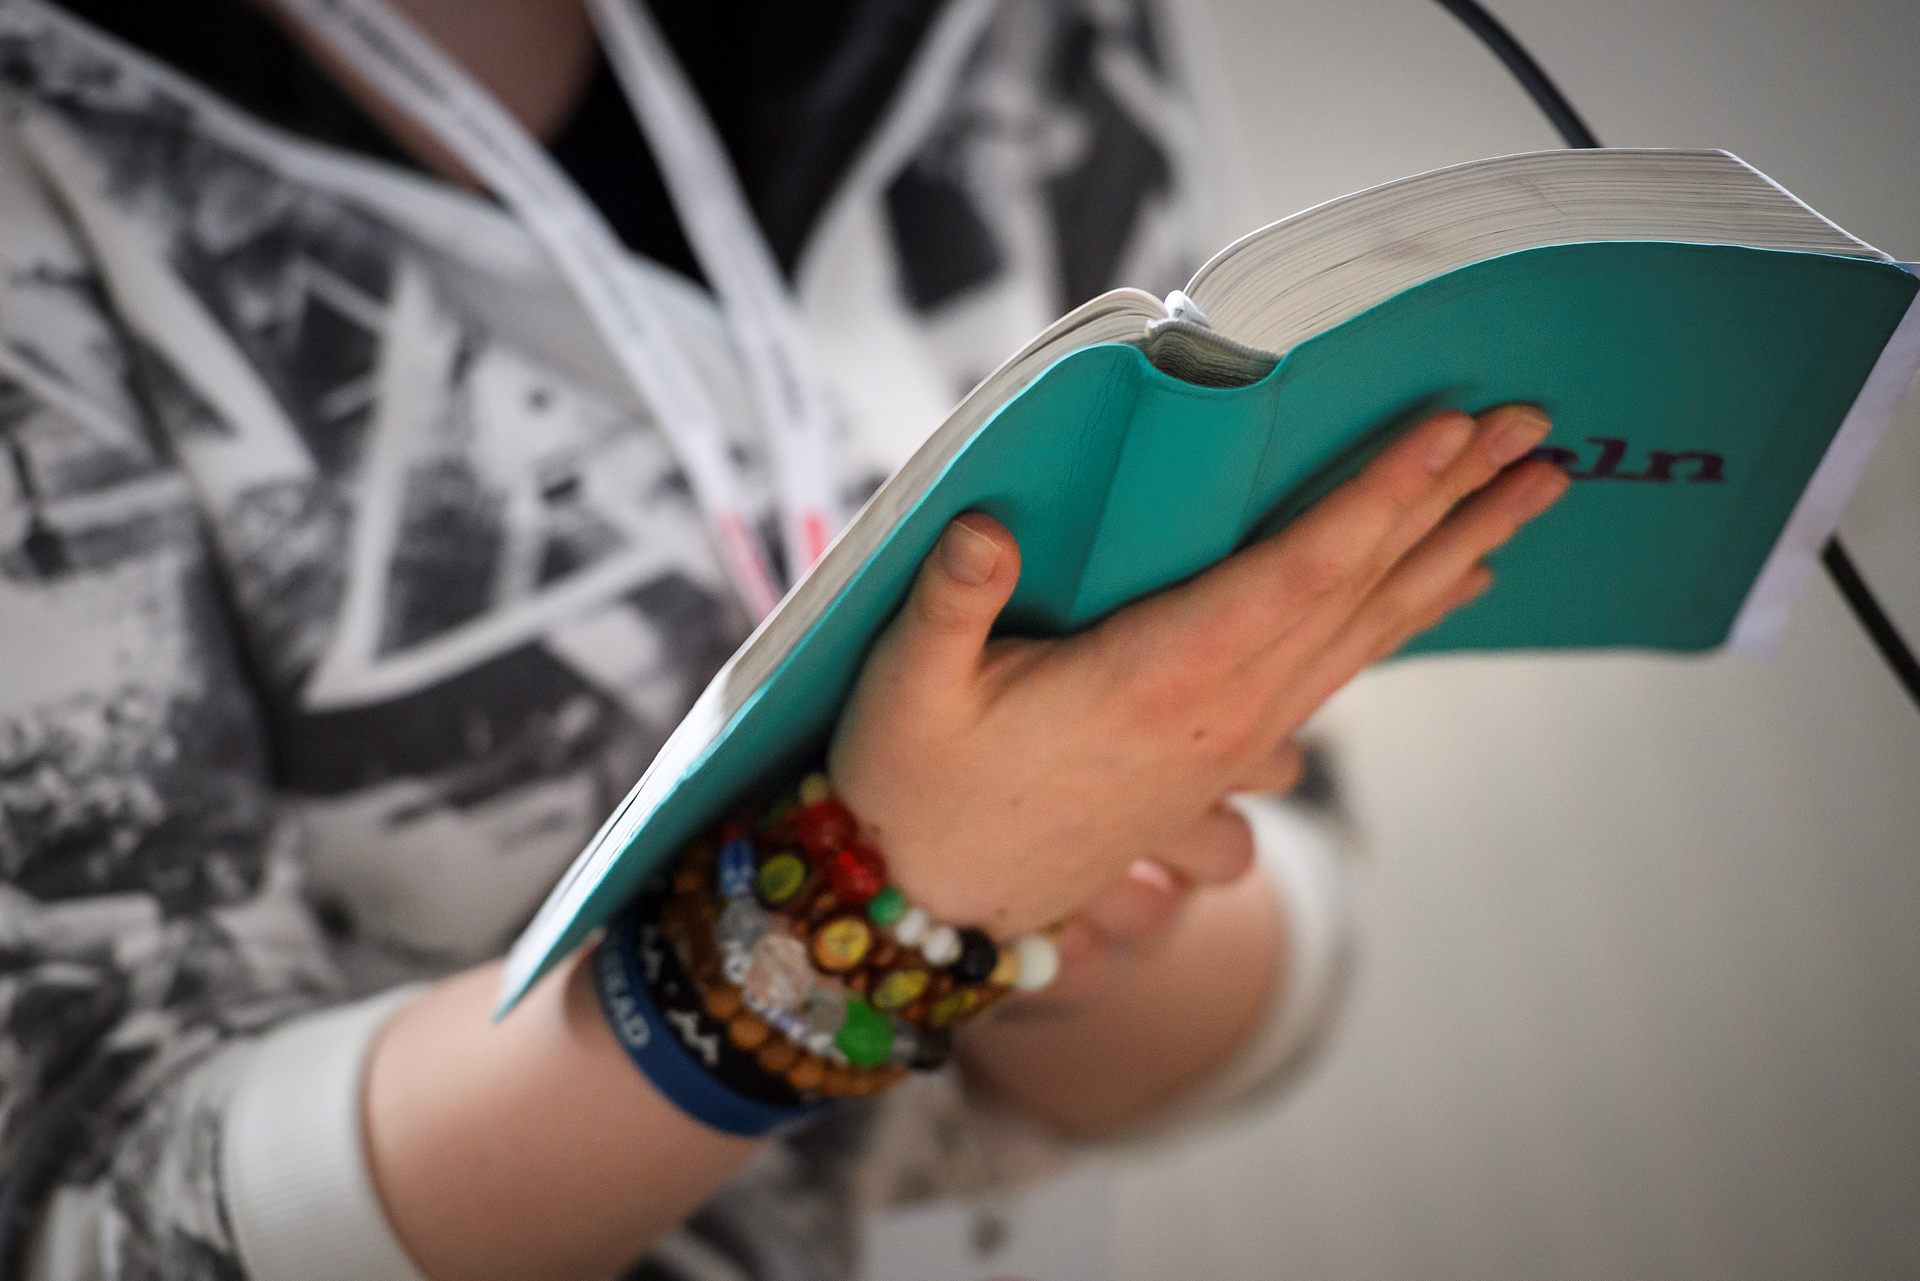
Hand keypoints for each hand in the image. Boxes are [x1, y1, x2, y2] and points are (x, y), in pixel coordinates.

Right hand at [829, 406, 1564, 935]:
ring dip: (1455, 551)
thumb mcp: (908, 690)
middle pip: (1364, 591)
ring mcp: (1232, 740)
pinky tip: (1450, 582)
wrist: (927, 903)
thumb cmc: (914, 784)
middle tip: (1535, 430)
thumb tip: (986, 529)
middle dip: (1451, 502)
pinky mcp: (1225, 754)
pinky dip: (1405, 614)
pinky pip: (1341, 669)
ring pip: (1371, 631)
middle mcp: (1221, 712)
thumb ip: (952, 604)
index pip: (1298, 572)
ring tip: (1533, 492)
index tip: (1449, 428)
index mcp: (1157, 680)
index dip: (1378, 496)